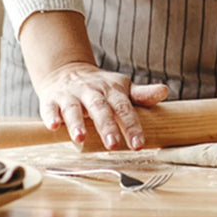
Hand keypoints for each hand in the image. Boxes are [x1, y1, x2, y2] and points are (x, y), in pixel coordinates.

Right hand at [36, 62, 167, 150]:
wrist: (68, 70)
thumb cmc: (100, 87)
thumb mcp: (122, 88)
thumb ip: (142, 95)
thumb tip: (165, 91)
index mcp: (113, 91)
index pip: (125, 108)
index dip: (132, 126)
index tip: (139, 144)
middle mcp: (92, 92)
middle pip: (101, 109)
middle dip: (107, 127)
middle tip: (113, 145)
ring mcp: (71, 95)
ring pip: (74, 109)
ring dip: (77, 123)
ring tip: (80, 139)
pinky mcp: (51, 100)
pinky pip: (50, 108)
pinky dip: (51, 116)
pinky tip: (54, 126)